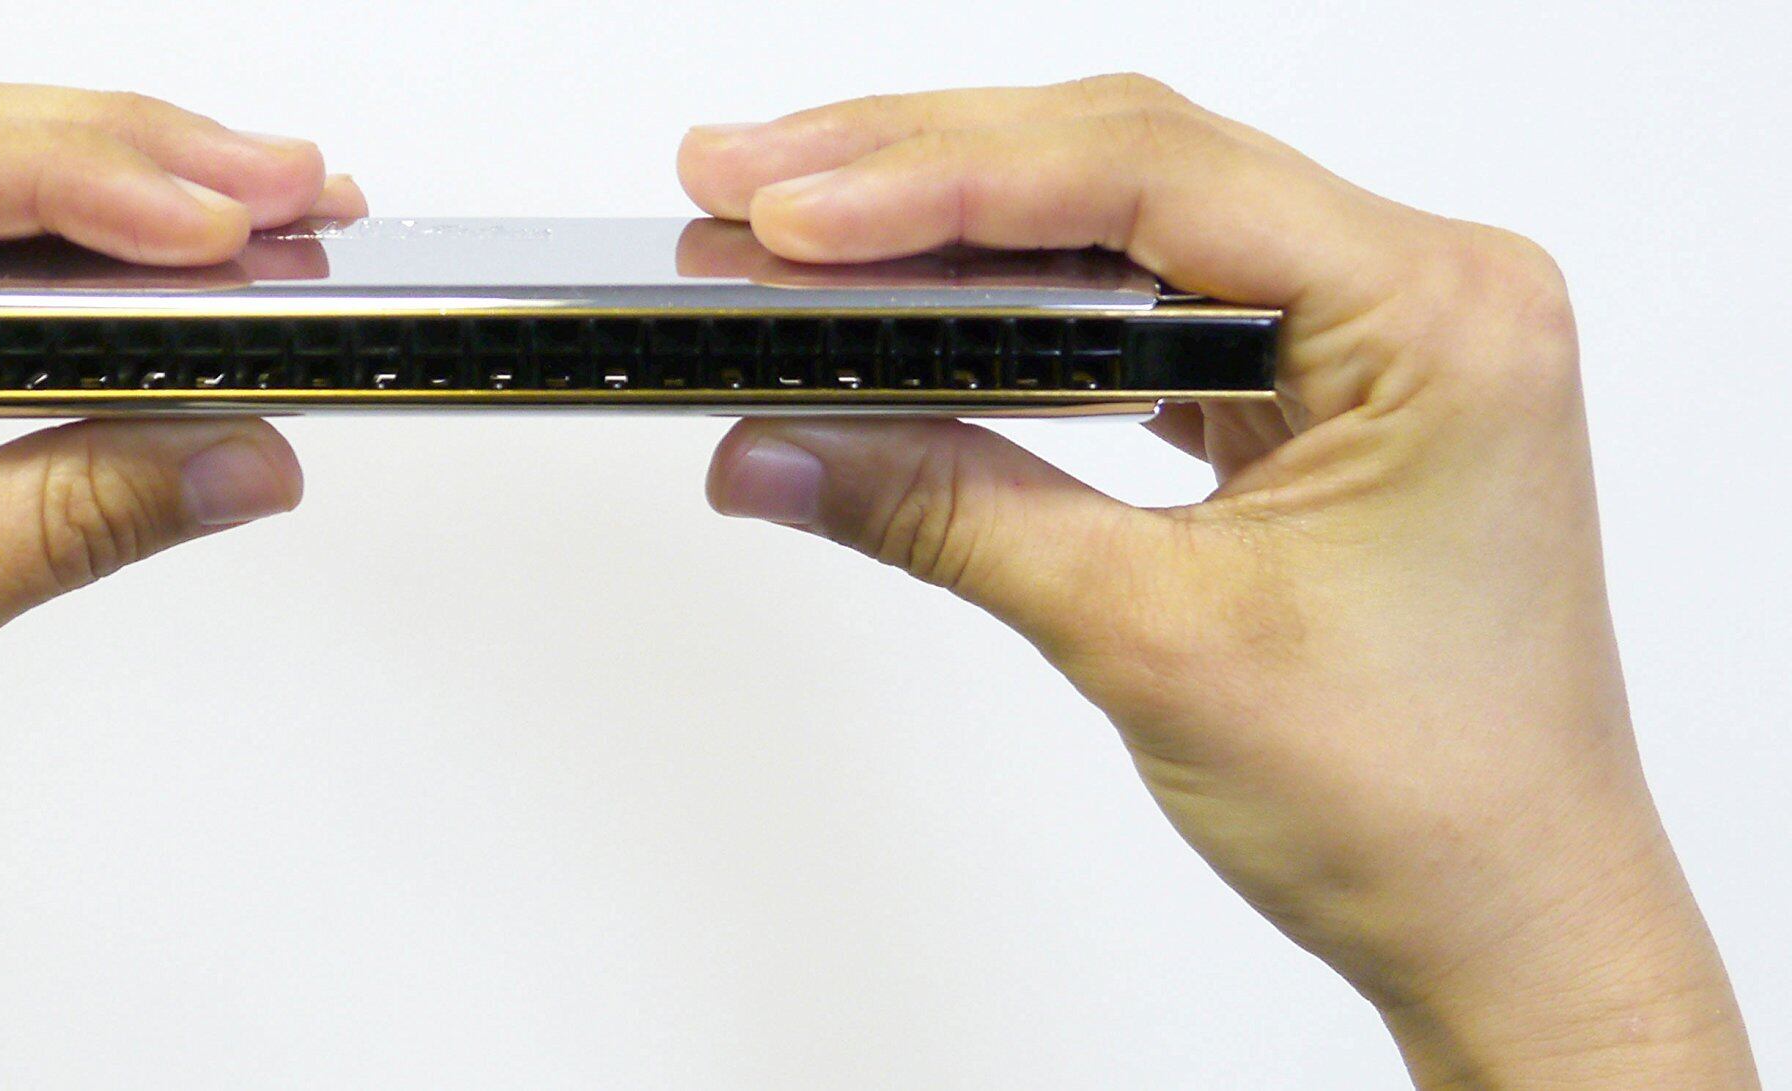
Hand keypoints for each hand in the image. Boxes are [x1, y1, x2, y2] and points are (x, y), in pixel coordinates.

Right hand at [681, 75, 1755, 1086]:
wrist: (1510, 920)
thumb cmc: (1421, 800)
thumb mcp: (1152, 638)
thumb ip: (949, 513)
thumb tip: (777, 443)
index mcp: (1433, 316)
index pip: (1150, 180)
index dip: (946, 182)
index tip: (791, 213)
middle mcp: (1421, 290)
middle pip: (1130, 162)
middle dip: (920, 167)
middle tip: (741, 181)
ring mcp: (1373, 336)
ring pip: (1131, 217)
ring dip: (957, 222)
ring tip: (792, 226)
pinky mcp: (1322, 390)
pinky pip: (1152, 297)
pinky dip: (1021, 302)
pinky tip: (915, 301)